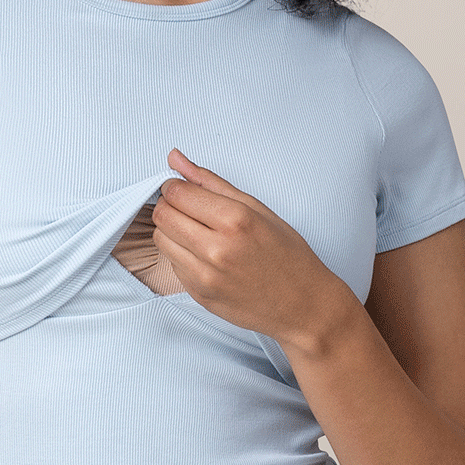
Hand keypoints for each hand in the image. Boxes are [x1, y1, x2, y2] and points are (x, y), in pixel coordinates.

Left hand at [150, 149, 354, 349]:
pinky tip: (205, 256)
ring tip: (198, 232)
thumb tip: (176, 158)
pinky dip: (182, 255)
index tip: (183, 188)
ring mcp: (205, 275)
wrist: (302, 305)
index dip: (175, 186)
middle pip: (163, 215)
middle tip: (189, 209)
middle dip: (170, 206)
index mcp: (235, 220)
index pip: (177, 193)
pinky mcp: (198, 294)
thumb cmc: (287, 256)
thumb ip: (211, 182)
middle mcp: (217, 249)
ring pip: (161, 240)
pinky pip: (172, 264)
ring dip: (172, 231)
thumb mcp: (257, 209)